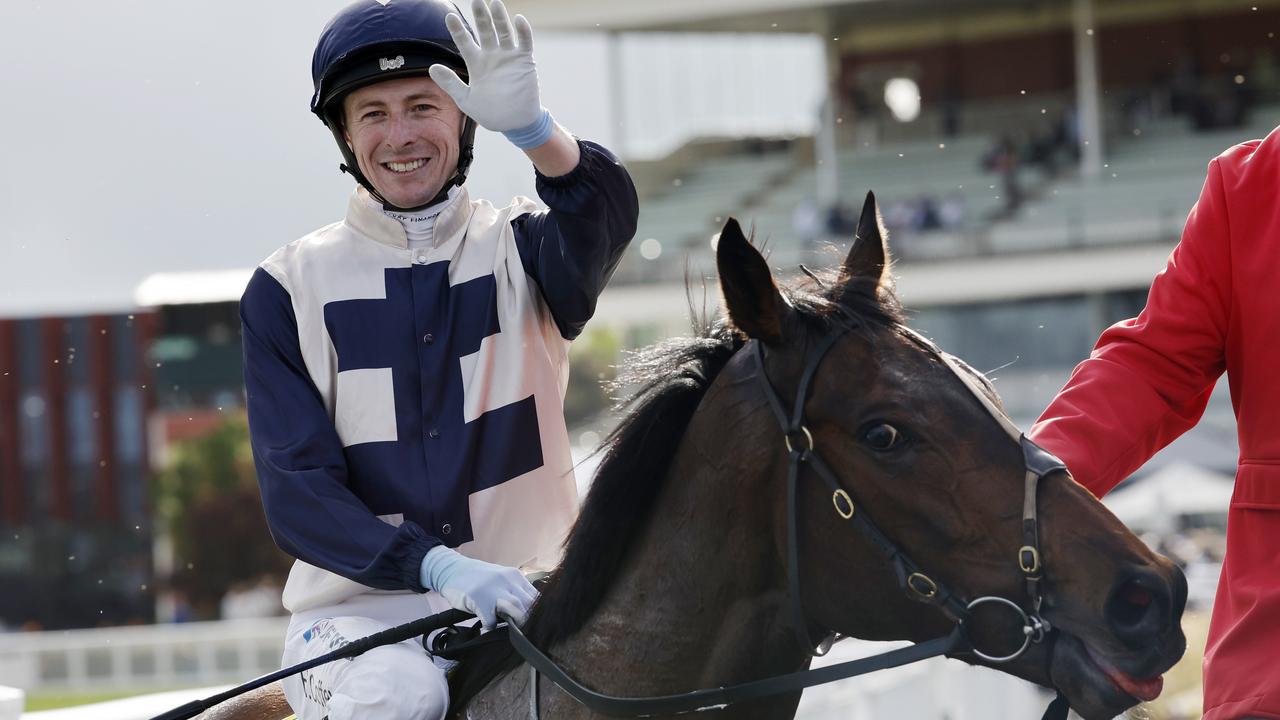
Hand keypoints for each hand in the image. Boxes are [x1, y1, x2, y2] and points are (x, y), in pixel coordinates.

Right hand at [419, 545, 536, 629]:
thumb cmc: (478, 579)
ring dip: (515, 623)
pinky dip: (491, 627)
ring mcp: (492, 588)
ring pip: (515, 608)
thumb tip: (529, 615)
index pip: (536, 597)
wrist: (452, 569)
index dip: (537, 613)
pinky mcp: (478, 598)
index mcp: (515, 576)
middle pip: (529, 603)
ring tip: (509, 630)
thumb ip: (514, 592)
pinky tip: (487, 627)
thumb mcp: (500, 580)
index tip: (534, 624)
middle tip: (522, 631)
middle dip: (528, 620)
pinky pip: (490, 619)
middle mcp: (507, 580)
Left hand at [430, 0, 550, 146]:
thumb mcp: (466, 99)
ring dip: (500, 18)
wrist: (514, 123)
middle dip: (480, 16)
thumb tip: (431, 67)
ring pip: (504, 32)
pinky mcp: (525, 61)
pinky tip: (518, 19)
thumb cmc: (491, 113)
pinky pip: (524, 42)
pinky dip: (523, 31)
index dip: (457, 30)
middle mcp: (492, 56)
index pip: (465, 42)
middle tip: (476, 0)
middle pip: (485, 31)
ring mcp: (509, 57)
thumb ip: (450, 83)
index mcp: (476, 64)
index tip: (449, 17)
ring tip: (495, 3)